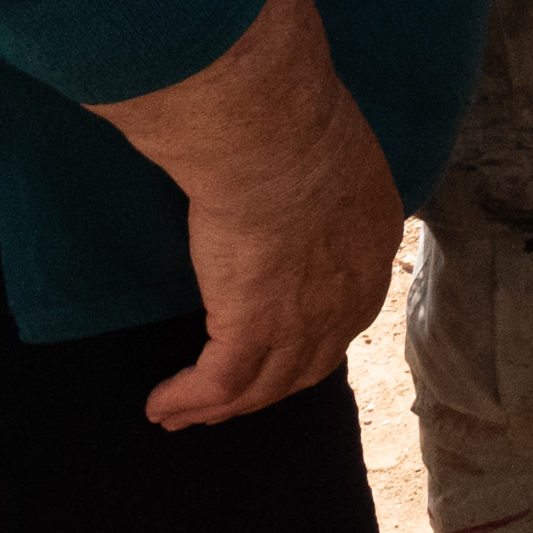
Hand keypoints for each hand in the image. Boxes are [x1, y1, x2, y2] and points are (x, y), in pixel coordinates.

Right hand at [154, 95, 401, 428]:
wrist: (274, 134)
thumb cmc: (293, 117)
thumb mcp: (329, 145)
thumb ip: (318, 170)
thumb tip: (288, 161)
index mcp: (372, 240)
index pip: (347, 306)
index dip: (314, 333)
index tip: (285, 343)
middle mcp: (350, 291)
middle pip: (310, 361)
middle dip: (270, 385)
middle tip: (235, 398)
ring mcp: (305, 317)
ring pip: (263, 384)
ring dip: (223, 407)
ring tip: (184, 415)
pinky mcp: (252, 329)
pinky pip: (218, 383)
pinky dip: (188, 400)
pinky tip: (161, 405)